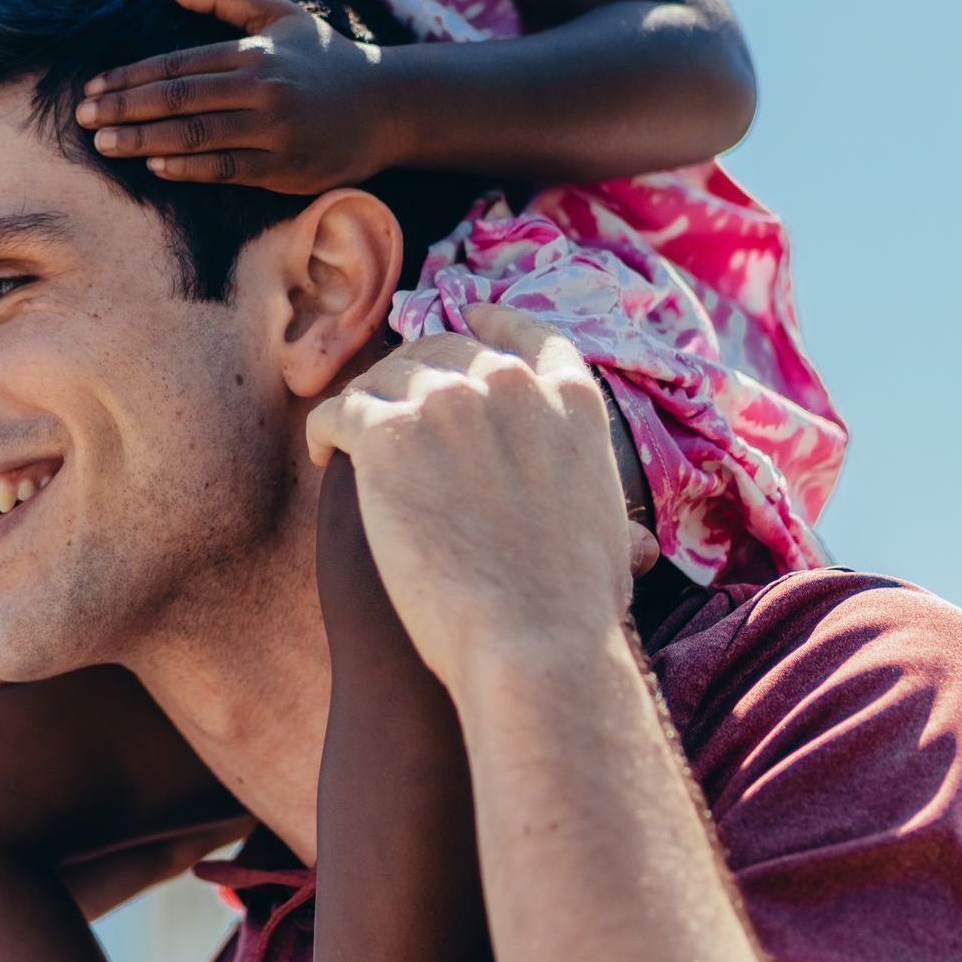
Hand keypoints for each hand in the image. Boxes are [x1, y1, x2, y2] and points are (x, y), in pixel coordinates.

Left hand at [74, 0, 390, 190]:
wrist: (389, 106)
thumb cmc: (327, 58)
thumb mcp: (280, 16)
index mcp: (253, 52)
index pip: (177, 65)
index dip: (130, 77)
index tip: (93, 88)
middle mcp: (260, 89)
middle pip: (177, 99)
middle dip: (124, 108)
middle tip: (84, 118)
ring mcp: (272, 131)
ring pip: (195, 136)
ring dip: (143, 140)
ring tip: (105, 144)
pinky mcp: (284, 167)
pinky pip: (226, 169)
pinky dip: (188, 168)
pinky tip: (155, 165)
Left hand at [305, 306, 654, 697]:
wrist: (535, 647)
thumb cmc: (575, 615)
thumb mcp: (612, 539)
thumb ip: (606, 510)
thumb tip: (639, 544)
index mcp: (568, 400)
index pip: (527, 334)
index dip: (495, 320)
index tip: (471, 314)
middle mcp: (506, 384)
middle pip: (442, 349)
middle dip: (415, 374)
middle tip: (392, 407)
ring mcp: (444, 402)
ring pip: (384, 378)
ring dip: (367, 406)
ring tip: (348, 443)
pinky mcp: (387, 433)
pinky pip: (338, 412)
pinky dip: (325, 431)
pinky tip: (322, 456)